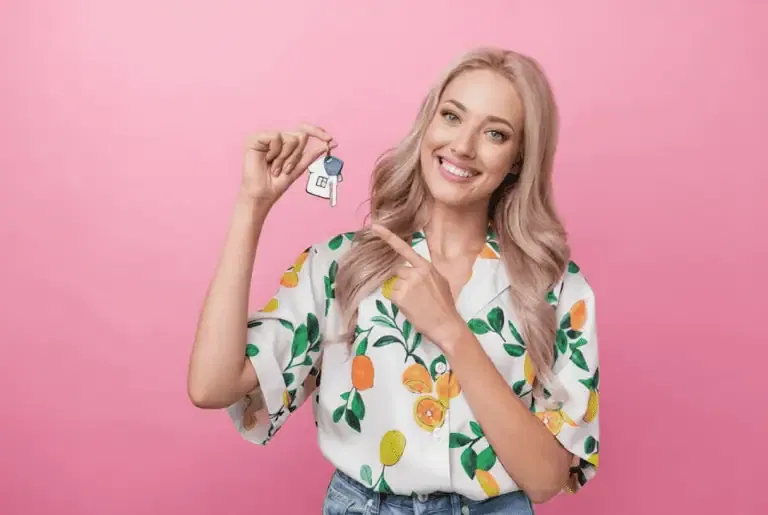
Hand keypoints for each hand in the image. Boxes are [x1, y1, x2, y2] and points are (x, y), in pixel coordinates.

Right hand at [241, 124, 336, 205]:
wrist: (262, 195)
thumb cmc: (277, 183)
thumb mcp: (299, 168)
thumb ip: (311, 155)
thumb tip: (329, 143)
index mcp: (286, 143)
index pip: (304, 131)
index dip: (318, 132)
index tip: (331, 140)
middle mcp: (277, 137)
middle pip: (300, 136)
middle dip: (297, 156)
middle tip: (286, 169)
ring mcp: (266, 136)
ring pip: (290, 138)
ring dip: (286, 158)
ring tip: (275, 168)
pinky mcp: (256, 138)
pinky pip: (276, 137)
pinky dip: (276, 153)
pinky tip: (268, 161)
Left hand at [371, 224, 465, 349]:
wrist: (446, 325)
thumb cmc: (445, 306)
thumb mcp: (440, 282)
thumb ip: (426, 273)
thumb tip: (414, 271)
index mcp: (426, 267)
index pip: (404, 249)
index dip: (388, 237)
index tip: (375, 227)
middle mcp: (416, 272)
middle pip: (398, 271)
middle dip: (403, 281)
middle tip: (416, 296)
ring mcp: (407, 284)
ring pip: (395, 285)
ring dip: (401, 293)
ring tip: (416, 304)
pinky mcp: (400, 297)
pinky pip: (392, 296)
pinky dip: (399, 303)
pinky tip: (411, 308)